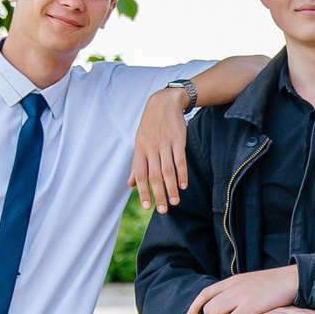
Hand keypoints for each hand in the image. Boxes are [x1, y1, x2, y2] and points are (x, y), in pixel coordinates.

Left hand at [132, 84, 193, 212]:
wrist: (164, 103)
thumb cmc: (151, 125)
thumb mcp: (139, 142)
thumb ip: (136, 164)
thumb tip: (130, 183)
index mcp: (140, 150)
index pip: (140, 174)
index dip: (143, 191)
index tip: (147, 206)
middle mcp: (151, 148)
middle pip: (154, 176)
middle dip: (158, 194)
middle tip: (162, 210)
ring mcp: (165, 144)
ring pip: (168, 171)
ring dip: (171, 188)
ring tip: (175, 202)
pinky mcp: (178, 141)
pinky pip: (180, 160)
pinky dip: (182, 174)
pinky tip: (184, 185)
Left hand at [187, 265, 301, 313]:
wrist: (290, 280)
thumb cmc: (275, 284)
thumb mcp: (251, 281)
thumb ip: (239, 289)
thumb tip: (231, 299)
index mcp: (232, 281)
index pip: (206, 293)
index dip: (195, 305)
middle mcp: (232, 288)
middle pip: (209, 306)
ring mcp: (239, 297)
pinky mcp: (248, 307)